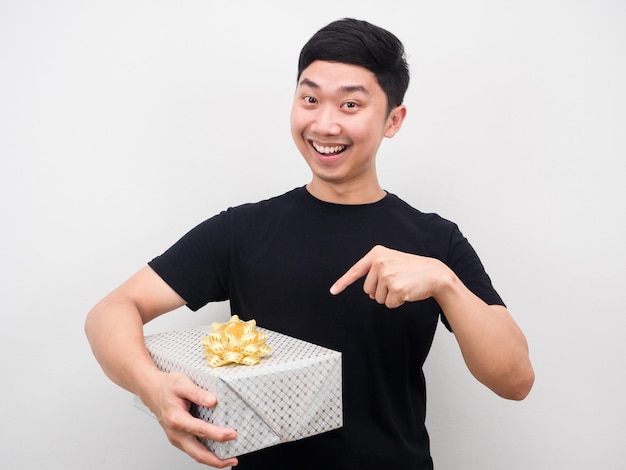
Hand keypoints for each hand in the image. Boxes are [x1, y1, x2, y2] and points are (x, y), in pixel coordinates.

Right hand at [145, 371, 238, 467]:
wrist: (153, 390)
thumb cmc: (167, 387)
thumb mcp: (182, 383)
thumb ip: (197, 393)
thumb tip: (212, 401)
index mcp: (176, 419)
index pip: (200, 431)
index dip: (218, 435)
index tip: (232, 434)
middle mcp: (175, 432)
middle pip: (197, 453)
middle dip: (216, 460)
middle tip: (233, 460)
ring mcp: (176, 438)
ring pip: (195, 455)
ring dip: (212, 460)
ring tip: (229, 460)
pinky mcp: (178, 439)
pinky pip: (193, 450)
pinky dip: (206, 454)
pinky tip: (217, 452)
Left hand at [330, 245, 449, 307]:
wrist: (435, 273)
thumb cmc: (413, 269)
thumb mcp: (392, 262)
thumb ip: (376, 273)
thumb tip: (369, 294)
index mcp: (377, 254)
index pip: (356, 270)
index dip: (343, 282)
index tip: (333, 290)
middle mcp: (380, 262)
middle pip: (367, 289)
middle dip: (380, 291)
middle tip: (397, 281)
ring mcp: (387, 275)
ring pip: (378, 298)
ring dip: (390, 296)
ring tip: (403, 284)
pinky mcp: (395, 288)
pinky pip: (389, 304)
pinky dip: (397, 302)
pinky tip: (407, 291)